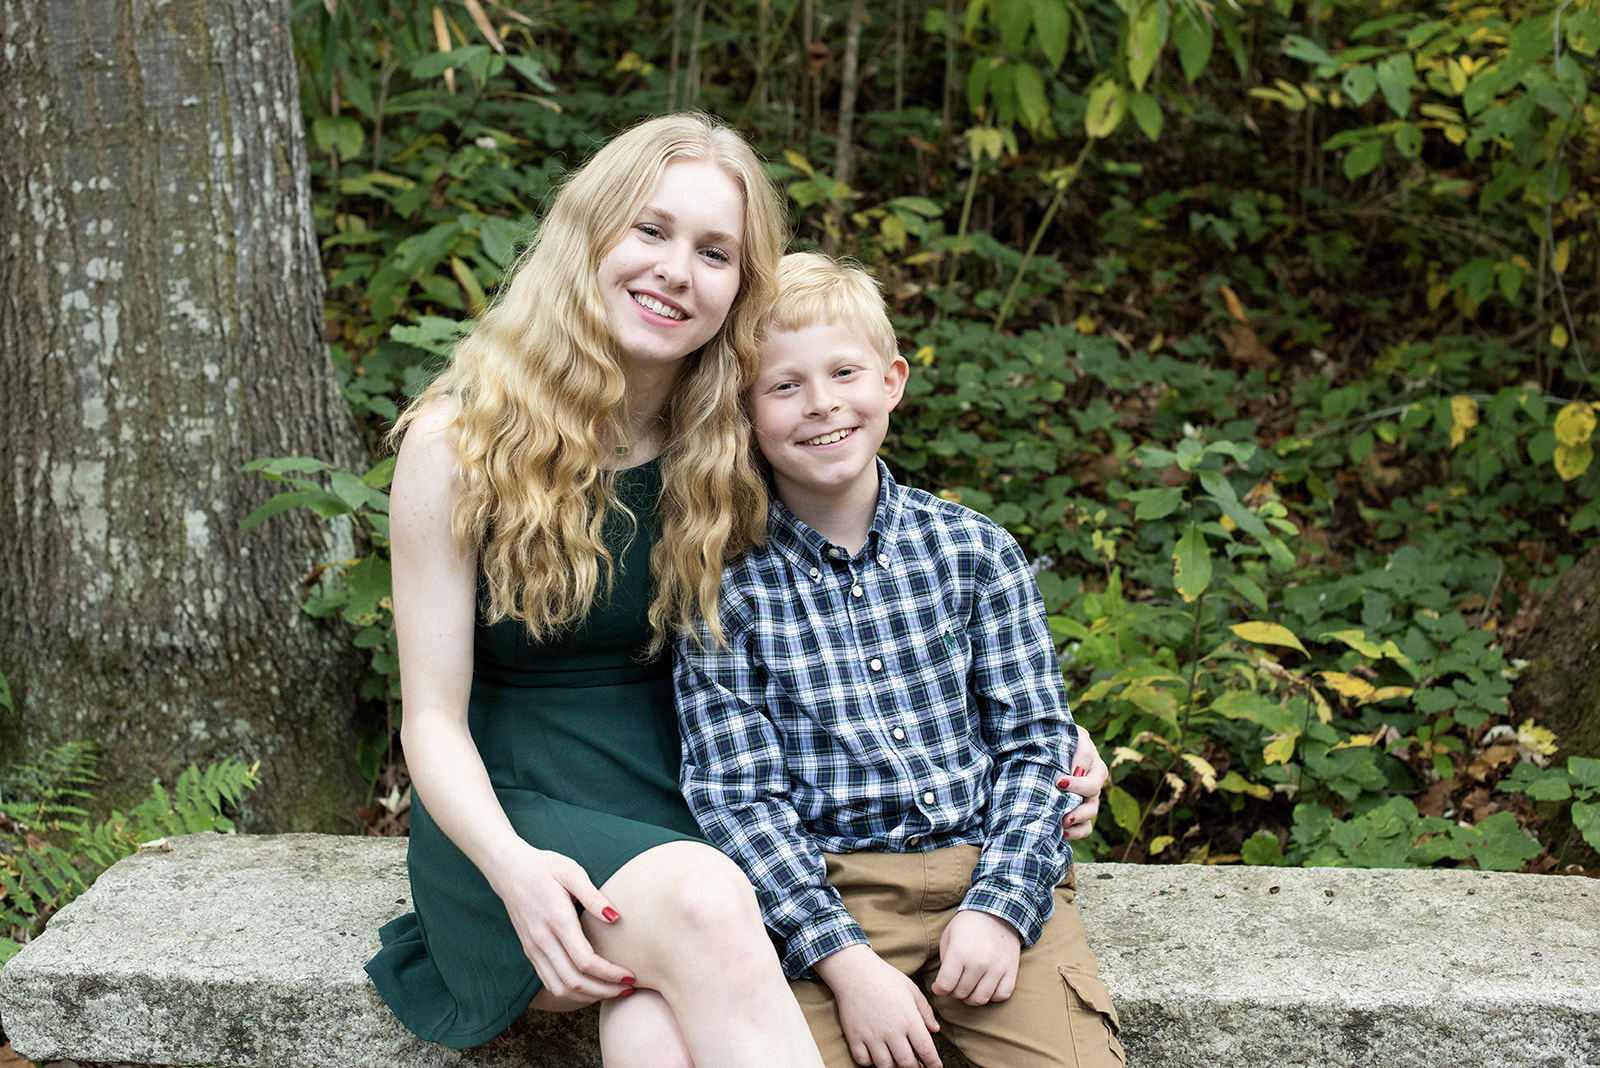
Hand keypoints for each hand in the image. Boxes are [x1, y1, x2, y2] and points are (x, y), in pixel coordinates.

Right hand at [489, 842, 636, 1003]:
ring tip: (612, 991)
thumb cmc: (545, 867)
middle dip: (604, 991)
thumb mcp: (572, 872)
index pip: (585, 961)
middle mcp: (542, 940)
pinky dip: (571, 992)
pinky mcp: (530, 952)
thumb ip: (593, 896)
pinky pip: (550, 982)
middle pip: (574, 982)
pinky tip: (590, 986)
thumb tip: (615, 917)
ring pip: (560, 988)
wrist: (509, 870)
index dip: (610, 974)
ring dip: (588, 996)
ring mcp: (534, 949)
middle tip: (628, 989)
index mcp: (557, 920)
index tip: (630, 976)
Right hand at [813, 944, 941, 1067]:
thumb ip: (925, 1011)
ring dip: (895, 1067)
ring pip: (886, 1066)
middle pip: (907, 1064)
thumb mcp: (911, 989)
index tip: (936, 1067)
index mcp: (909, 1019)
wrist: (855, 971)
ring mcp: (872, 1036)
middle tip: (917, 1066)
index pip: (926, 1050)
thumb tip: (935, 1030)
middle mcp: (891, 1031)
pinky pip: (864, 1061)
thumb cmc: (885, 978)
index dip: (933, 1063)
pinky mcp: (855, 1037)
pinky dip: (871, 1062)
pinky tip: (876, 1055)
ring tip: (898, 1062)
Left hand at [930, 910, 1020, 1006]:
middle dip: (954, 991)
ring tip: (969, 987)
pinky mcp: (1011, 971)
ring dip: (971, 997)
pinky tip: (986, 985)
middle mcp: (978, 963)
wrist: (998, 912)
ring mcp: (997, 968)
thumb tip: (945, 984)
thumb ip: (945, 961)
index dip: (939, 989)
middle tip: (954, 983)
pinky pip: (1001, 996)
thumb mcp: (949, 936)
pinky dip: (992, 996)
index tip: (939, 986)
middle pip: (961, 994)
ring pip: (980, 999)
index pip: (945, 986)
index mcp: (960, 953)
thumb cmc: (968, 925)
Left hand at [1058, 726, 1106, 840]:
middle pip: (1092, 806)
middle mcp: (1093, 789)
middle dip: (1078, 812)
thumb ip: (1081, 751)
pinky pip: (1083, 829)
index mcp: (1097, 770)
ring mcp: (1085, 802)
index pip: (1092, 783)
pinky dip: (1074, 833)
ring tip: (1060, 824)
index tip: (1059, 782)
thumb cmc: (1063, 737)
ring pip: (1088, 819)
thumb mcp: (1074, 736)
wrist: (1048, 744)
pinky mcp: (1076, 812)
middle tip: (1062, 815)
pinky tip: (1061, 832)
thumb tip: (1078, 772)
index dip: (1077, 785)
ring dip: (1075, 823)